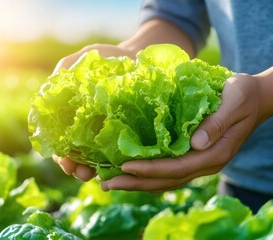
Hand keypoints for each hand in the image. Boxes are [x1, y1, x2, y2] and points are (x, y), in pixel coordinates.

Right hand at [52, 43, 135, 180]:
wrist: (136, 57)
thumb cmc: (105, 58)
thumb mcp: (82, 60)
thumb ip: (64, 71)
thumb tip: (51, 86)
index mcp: (70, 115)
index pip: (59, 141)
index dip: (59, 153)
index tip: (64, 160)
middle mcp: (84, 128)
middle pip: (74, 155)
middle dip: (74, 167)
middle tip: (79, 172)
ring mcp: (104, 134)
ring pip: (93, 159)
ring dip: (90, 170)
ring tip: (92, 174)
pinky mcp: (123, 134)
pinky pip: (116, 153)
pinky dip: (113, 164)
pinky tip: (116, 169)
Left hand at [102, 73, 262, 192]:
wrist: (255, 99)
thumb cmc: (242, 95)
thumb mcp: (234, 101)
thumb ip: (217, 122)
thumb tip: (195, 143)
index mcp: (214, 153)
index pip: (177, 167)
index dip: (151, 169)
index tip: (126, 166)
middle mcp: (205, 164)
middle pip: (167, 180)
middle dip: (136, 183)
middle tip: (106, 184)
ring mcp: (199, 163)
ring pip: (165, 181)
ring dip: (138, 183)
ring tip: (110, 183)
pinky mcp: (193, 158)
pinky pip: (168, 173)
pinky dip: (148, 176)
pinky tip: (129, 174)